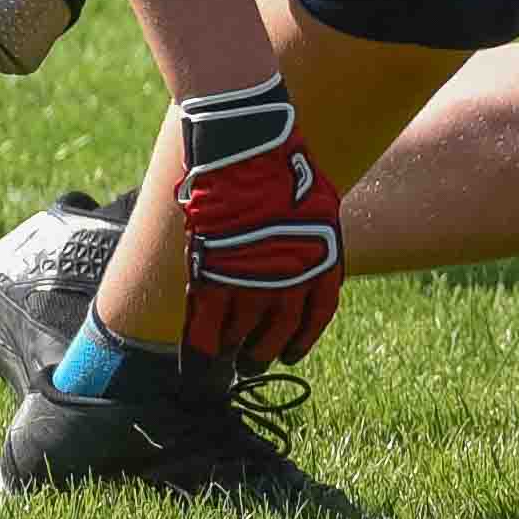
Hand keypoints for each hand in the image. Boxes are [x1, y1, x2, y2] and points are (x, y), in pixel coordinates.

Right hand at [170, 84, 345, 365]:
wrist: (250, 155)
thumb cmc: (284, 171)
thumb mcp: (318, 207)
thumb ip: (313, 238)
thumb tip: (306, 253)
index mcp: (322, 263)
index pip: (315, 315)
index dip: (301, 340)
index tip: (290, 353)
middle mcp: (291, 280)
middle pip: (278, 331)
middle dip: (263, 351)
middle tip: (252, 361)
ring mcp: (251, 280)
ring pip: (242, 333)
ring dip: (234, 351)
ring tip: (227, 360)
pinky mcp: (213, 277)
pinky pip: (205, 325)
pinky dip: (199, 348)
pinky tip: (196, 364)